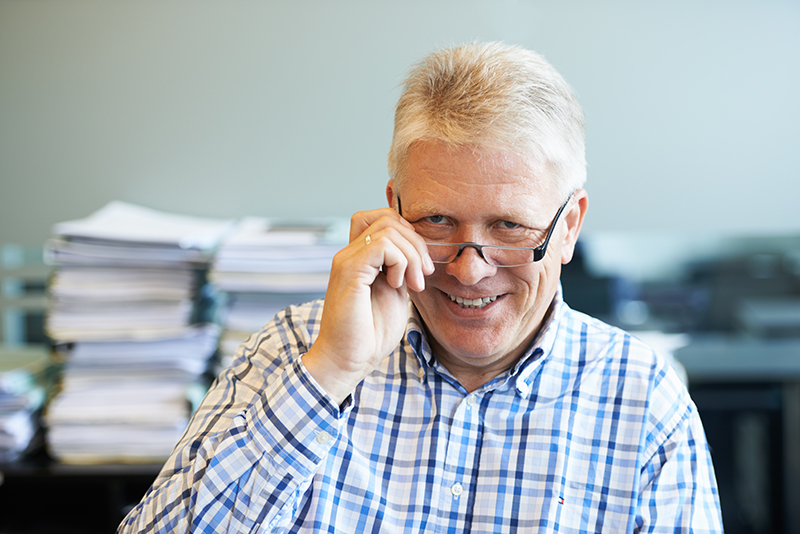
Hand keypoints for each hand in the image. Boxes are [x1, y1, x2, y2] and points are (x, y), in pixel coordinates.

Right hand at [303, 208, 433, 403]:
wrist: (349, 360)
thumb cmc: (369, 334)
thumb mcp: (395, 294)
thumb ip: (401, 270)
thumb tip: (418, 253)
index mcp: (360, 258)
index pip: (382, 219)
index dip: (409, 235)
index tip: (421, 267)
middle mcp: (349, 253)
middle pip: (387, 217)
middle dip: (416, 243)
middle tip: (423, 275)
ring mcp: (347, 260)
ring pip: (388, 228)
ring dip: (411, 255)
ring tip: (413, 283)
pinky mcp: (349, 272)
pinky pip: (382, 245)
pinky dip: (400, 262)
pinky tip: (399, 285)